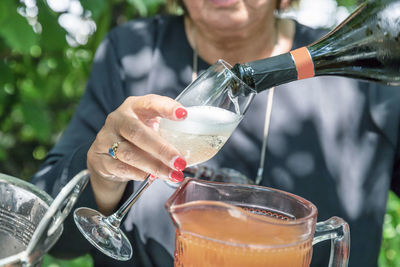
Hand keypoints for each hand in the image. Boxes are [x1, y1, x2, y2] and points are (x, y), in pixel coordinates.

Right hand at [87, 94, 186, 213]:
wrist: (104, 153)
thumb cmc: (136, 136)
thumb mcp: (149, 125)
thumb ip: (166, 129)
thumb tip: (196, 145)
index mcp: (134, 106)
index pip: (150, 102)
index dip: (167, 107)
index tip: (184, 115)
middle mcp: (118, 119)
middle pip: (138, 133)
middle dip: (162, 149)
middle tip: (180, 162)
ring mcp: (106, 138)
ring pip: (130, 154)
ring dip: (154, 167)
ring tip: (173, 175)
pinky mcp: (100, 158)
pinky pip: (122, 168)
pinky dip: (140, 174)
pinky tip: (153, 178)